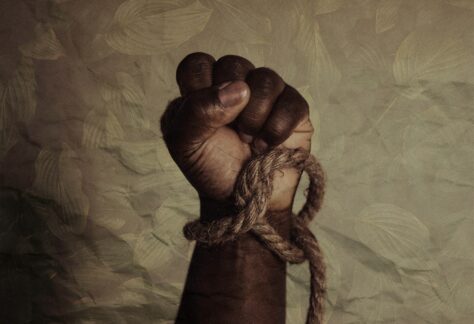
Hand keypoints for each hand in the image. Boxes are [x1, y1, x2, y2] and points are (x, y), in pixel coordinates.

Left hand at [161, 52, 312, 211]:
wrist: (244, 199)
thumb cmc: (211, 168)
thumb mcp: (185, 144)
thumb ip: (197, 111)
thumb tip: (238, 89)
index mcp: (203, 89)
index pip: (198, 63)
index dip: (200, 88)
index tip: (203, 119)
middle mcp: (235, 85)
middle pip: (234, 64)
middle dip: (230, 105)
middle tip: (230, 132)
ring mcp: (267, 95)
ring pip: (266, 78)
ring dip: (255, 117)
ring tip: (249, 141)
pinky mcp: (293, 109)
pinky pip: (292, 102)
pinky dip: (277, 128)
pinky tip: (268, 146)